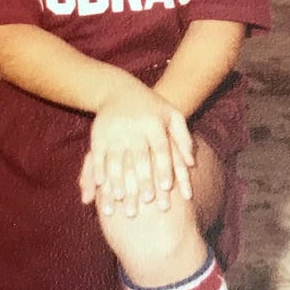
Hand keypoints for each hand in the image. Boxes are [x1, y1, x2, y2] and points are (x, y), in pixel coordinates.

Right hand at [79, 79, 193, 217]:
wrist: (119, 90)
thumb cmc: (152, 109)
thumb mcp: (172, 115)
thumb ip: (184, 138)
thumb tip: (192, 164)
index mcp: (154, 124)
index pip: (161, 148)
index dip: (163, 168)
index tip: (165, 187)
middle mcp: (134, 128)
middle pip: (139, 157)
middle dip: (142, 179)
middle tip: (146, 200)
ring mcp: (114, 132)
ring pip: (116, 159)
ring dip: (117, 180)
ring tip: (121, 199)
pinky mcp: (98, 134)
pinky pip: (97, 155)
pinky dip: (98, 170)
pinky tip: (100, 185)